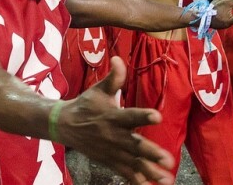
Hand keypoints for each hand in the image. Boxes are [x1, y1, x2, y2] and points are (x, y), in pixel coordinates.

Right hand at [57, 57, 174, 184]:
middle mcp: (113, 135)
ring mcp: (111, 151)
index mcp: (112, 116)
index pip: (130, 115)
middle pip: (134, 145)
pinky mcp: (109, 161)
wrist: (64, 125)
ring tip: (167, 178)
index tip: (158, 116)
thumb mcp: (99, 89)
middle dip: (151, 153)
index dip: (143, 116)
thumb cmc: (86, 105)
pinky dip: (137, 180)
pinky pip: (124, 172)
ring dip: (150, 171)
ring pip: (132, 162)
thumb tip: (119, 59)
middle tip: (168, 159)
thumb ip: (113, 77)